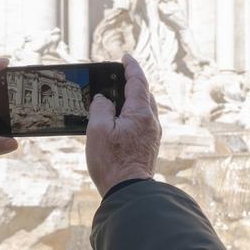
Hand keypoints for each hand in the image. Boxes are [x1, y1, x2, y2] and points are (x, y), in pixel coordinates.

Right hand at [85, 54, 160, 196]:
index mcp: (141, 113)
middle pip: (144, 95)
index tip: (125, 58)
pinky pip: (142, 122)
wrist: (128, 191)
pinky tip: (120, 122)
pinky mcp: (148, 147)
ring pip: (144, 109)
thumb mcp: (98, 130)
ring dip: (133, 100)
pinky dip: (132, 115)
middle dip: (133, 84)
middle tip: (119, 77)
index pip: (138, 81)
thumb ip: (100, 108)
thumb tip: (104, 100)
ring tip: (117, 99)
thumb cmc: (112, 162)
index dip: (131, 67)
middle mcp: (151, 122)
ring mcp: (152, 135)